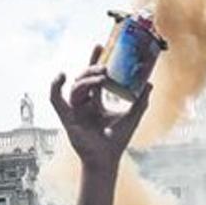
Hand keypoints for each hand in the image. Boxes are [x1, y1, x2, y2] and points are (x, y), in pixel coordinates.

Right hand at [50, 46, 151, 170]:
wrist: (108, 160)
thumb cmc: (117, 142)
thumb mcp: (132, 117)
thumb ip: (141, 101)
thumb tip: (150, 84)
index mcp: (96, 102)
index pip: (94, 77)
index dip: (95, 60)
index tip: (100, 45)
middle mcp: (84, 104)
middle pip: (84, 79)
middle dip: (92, 68)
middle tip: (105, 64)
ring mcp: (75, 110)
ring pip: (75, 87)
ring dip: (87, 79)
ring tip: (101, 76)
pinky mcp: (66, 118)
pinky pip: (56, 99)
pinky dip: (55, 87)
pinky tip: (62, 76)